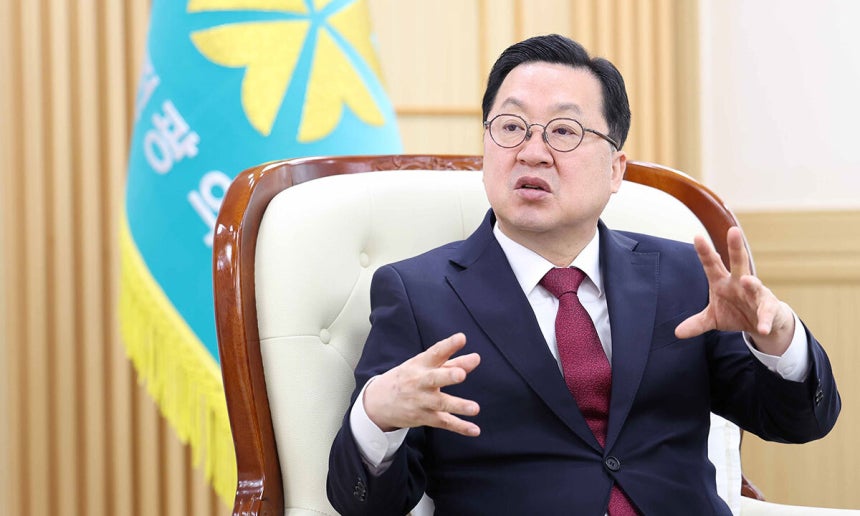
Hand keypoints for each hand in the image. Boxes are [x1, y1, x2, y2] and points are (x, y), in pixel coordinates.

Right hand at [363, 333, 481, 436]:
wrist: (378, 402)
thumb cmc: (408, 379)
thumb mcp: (423, 366)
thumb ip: (451, 362)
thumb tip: (476, 358)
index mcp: (420, 364)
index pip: (435, 353)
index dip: (448, 345)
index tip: (461, 338)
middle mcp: (420, 382)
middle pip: (434, 378)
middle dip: (448, 376)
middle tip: (461, 374)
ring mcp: (421, 401)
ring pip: (440, 403)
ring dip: (458, 406)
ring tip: (475, 408)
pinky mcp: (424, 417)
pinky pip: (443, 422)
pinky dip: (459, 427)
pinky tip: (474, 430)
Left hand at [674, 226, 794, 354]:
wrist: (762, 324)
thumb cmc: (735, 313)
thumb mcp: (713, 319)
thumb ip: (697, 323)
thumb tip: (677, 332)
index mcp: (722, 282)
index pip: (712, 264)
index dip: (705, 252)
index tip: (697, 236)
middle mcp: (739, 282)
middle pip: (738, 262)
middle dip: (735, 248)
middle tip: (733, 231)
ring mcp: (755, 293)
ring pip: (754, 284)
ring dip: (752, 283)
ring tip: (748, 281)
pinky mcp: (769, 307)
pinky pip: (766, 313)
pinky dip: (764, 320)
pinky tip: (762, 327)